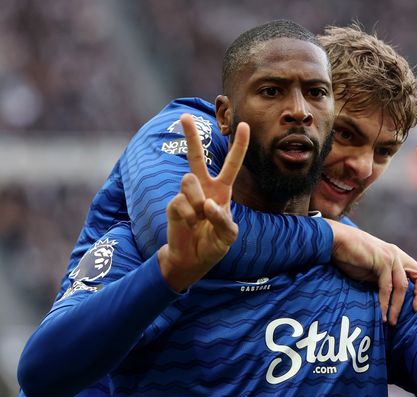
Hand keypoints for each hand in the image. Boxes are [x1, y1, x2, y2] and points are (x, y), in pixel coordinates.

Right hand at [158, 114, 248, 291]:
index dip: (238, 146)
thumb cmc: (213, 245)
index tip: (243, 125)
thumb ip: (223, 221)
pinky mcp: (173, 204)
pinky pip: (181, 202)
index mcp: (221, 190)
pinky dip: (189, 217)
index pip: (232, 164)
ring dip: (197, 202)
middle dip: (190, 136)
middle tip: (184, 117)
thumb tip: (208, 204)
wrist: (192, 260)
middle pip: (196, 157)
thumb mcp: (227, 236)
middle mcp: (203, 188)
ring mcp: (186, 195)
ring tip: (199, 219)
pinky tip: (190, 225)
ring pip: (189, 181)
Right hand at [327, 220, 416, 324]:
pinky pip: (387, 286)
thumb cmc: (350, 257)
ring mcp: (391, 257)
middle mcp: (397, 255)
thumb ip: (383, 281)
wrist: (336, 241)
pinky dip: (385, 302)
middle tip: (415, 313)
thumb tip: (390, 301)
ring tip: (392, 322)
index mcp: (397, 257)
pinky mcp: (382, 260)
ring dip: (397, 306)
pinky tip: (382, 314)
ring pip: (402, 286)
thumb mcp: (371, 271)